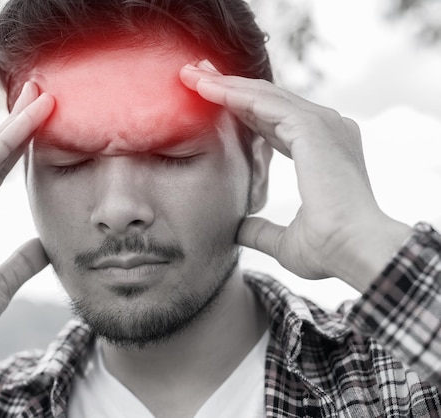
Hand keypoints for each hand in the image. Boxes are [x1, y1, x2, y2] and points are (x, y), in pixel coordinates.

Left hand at [180, 61, 410, 290]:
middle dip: (228, 88)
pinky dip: (234, 94)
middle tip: (194, 75)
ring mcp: (322, 124)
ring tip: (191, 75)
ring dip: (225, 85)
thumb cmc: (329, 249)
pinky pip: (264, 102)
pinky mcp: (312, 127)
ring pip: (263, 96)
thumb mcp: (285, 241)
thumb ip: (260, 229)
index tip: (210, 102)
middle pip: (267, 101)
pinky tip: (207, 89)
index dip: (241, 110)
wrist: (354, 252)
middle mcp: (326, 130)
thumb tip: (238, 230)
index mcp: (322, 150)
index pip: (273, 121)